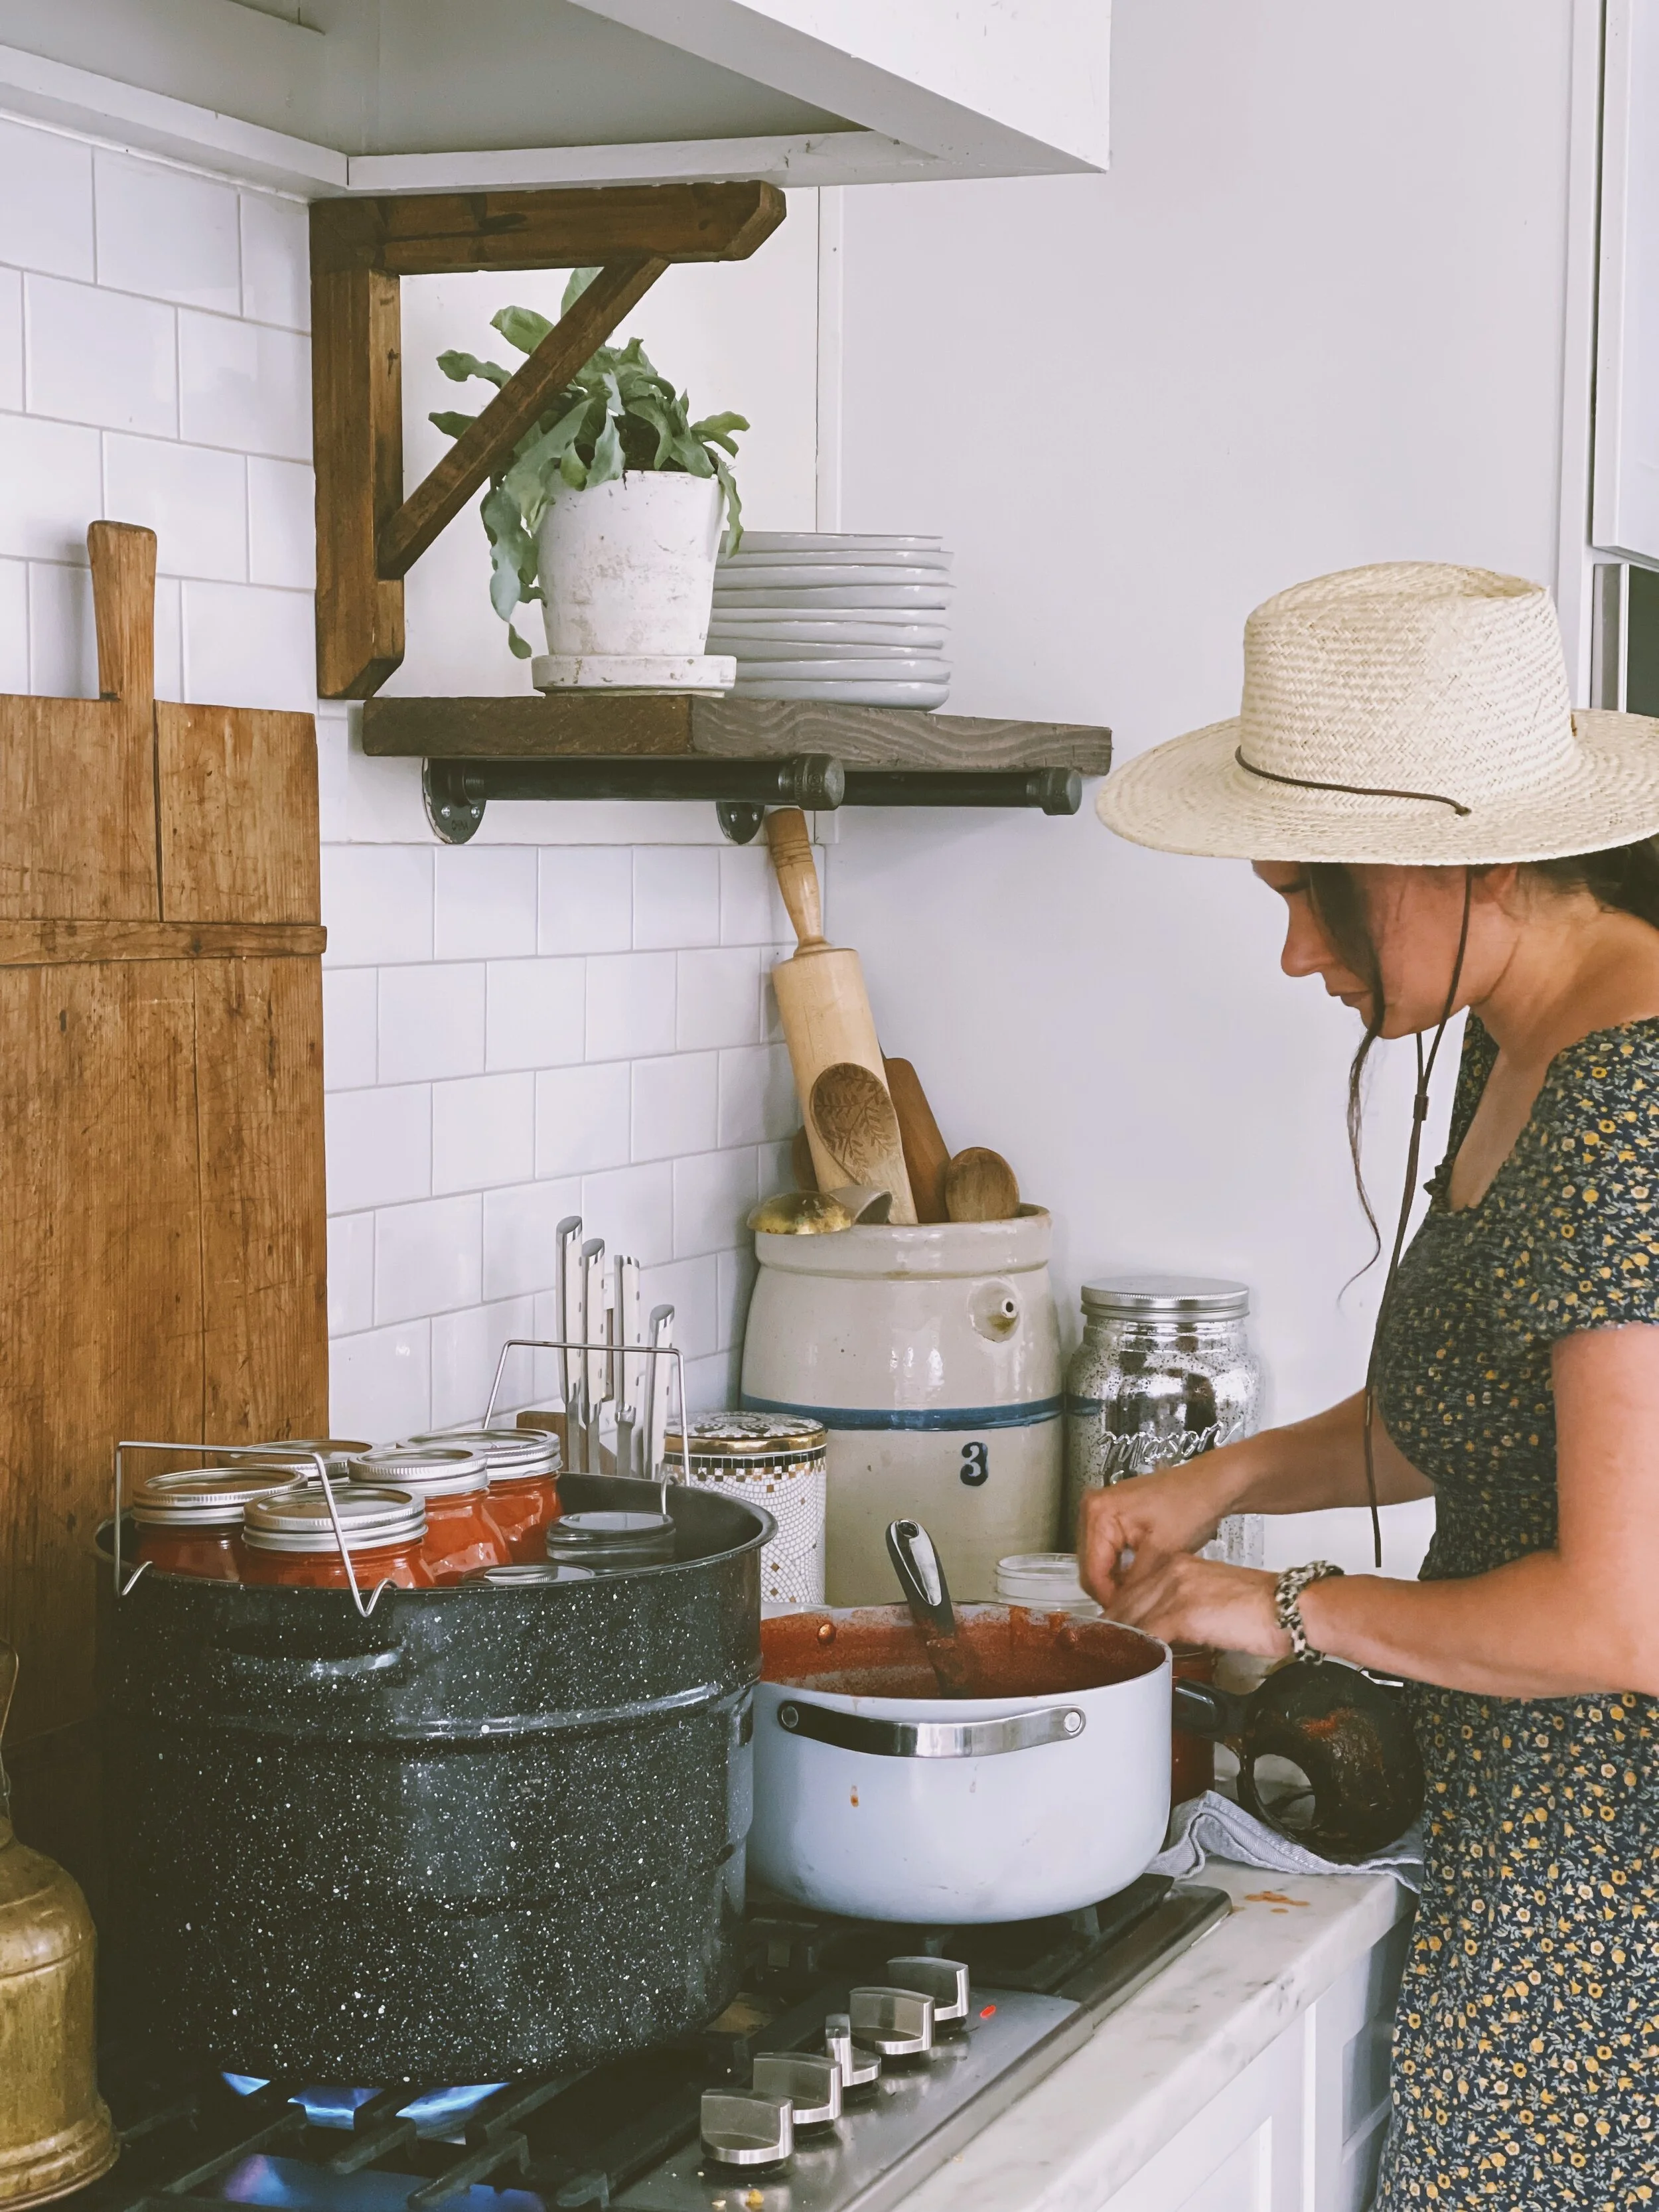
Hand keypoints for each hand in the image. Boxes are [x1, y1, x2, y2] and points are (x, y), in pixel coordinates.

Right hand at [1077, 1464, 1229, 1599]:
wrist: (1211, 1484)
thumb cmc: (1191, 1507)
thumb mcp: (1163, 1552)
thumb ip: (1136, 1584)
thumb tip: (1123, 1613)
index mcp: (1099, 1513)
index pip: (1092, 1572)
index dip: (1109, 1599)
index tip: (1127, 1620)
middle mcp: (1093, 1509)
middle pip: (1091, 1566)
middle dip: (1111, 1590)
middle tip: (1135, 1611)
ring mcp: (1102, 1511)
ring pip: (1099, 1561)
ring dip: (1116, 1581)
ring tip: (1139, 1597)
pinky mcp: (1113, 1515)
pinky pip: (1108, 1550)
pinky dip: (1121, 1567)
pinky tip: (1138, 1579)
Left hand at [1107, 1552, 1290, 1659]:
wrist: (1290, 1608)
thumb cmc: (1262, 1608)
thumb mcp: (1213, 1597)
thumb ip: (1184, 1606)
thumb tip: (1165, 1630)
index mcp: (1180, 1564)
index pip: (1132, 1588)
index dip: (1116, 1614)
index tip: (1107, 1631)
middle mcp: (1174, 1571)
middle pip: (1125, 1602)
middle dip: (1110, 1630)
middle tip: (1099, 1651)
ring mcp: (1177, 1589)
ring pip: (1132, 1618)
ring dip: (1119, 1644)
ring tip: (1109, 1663)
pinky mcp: (1185, 1613)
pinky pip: (1149, 1636)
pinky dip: (1138, 1653)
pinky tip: (1134, 1666)